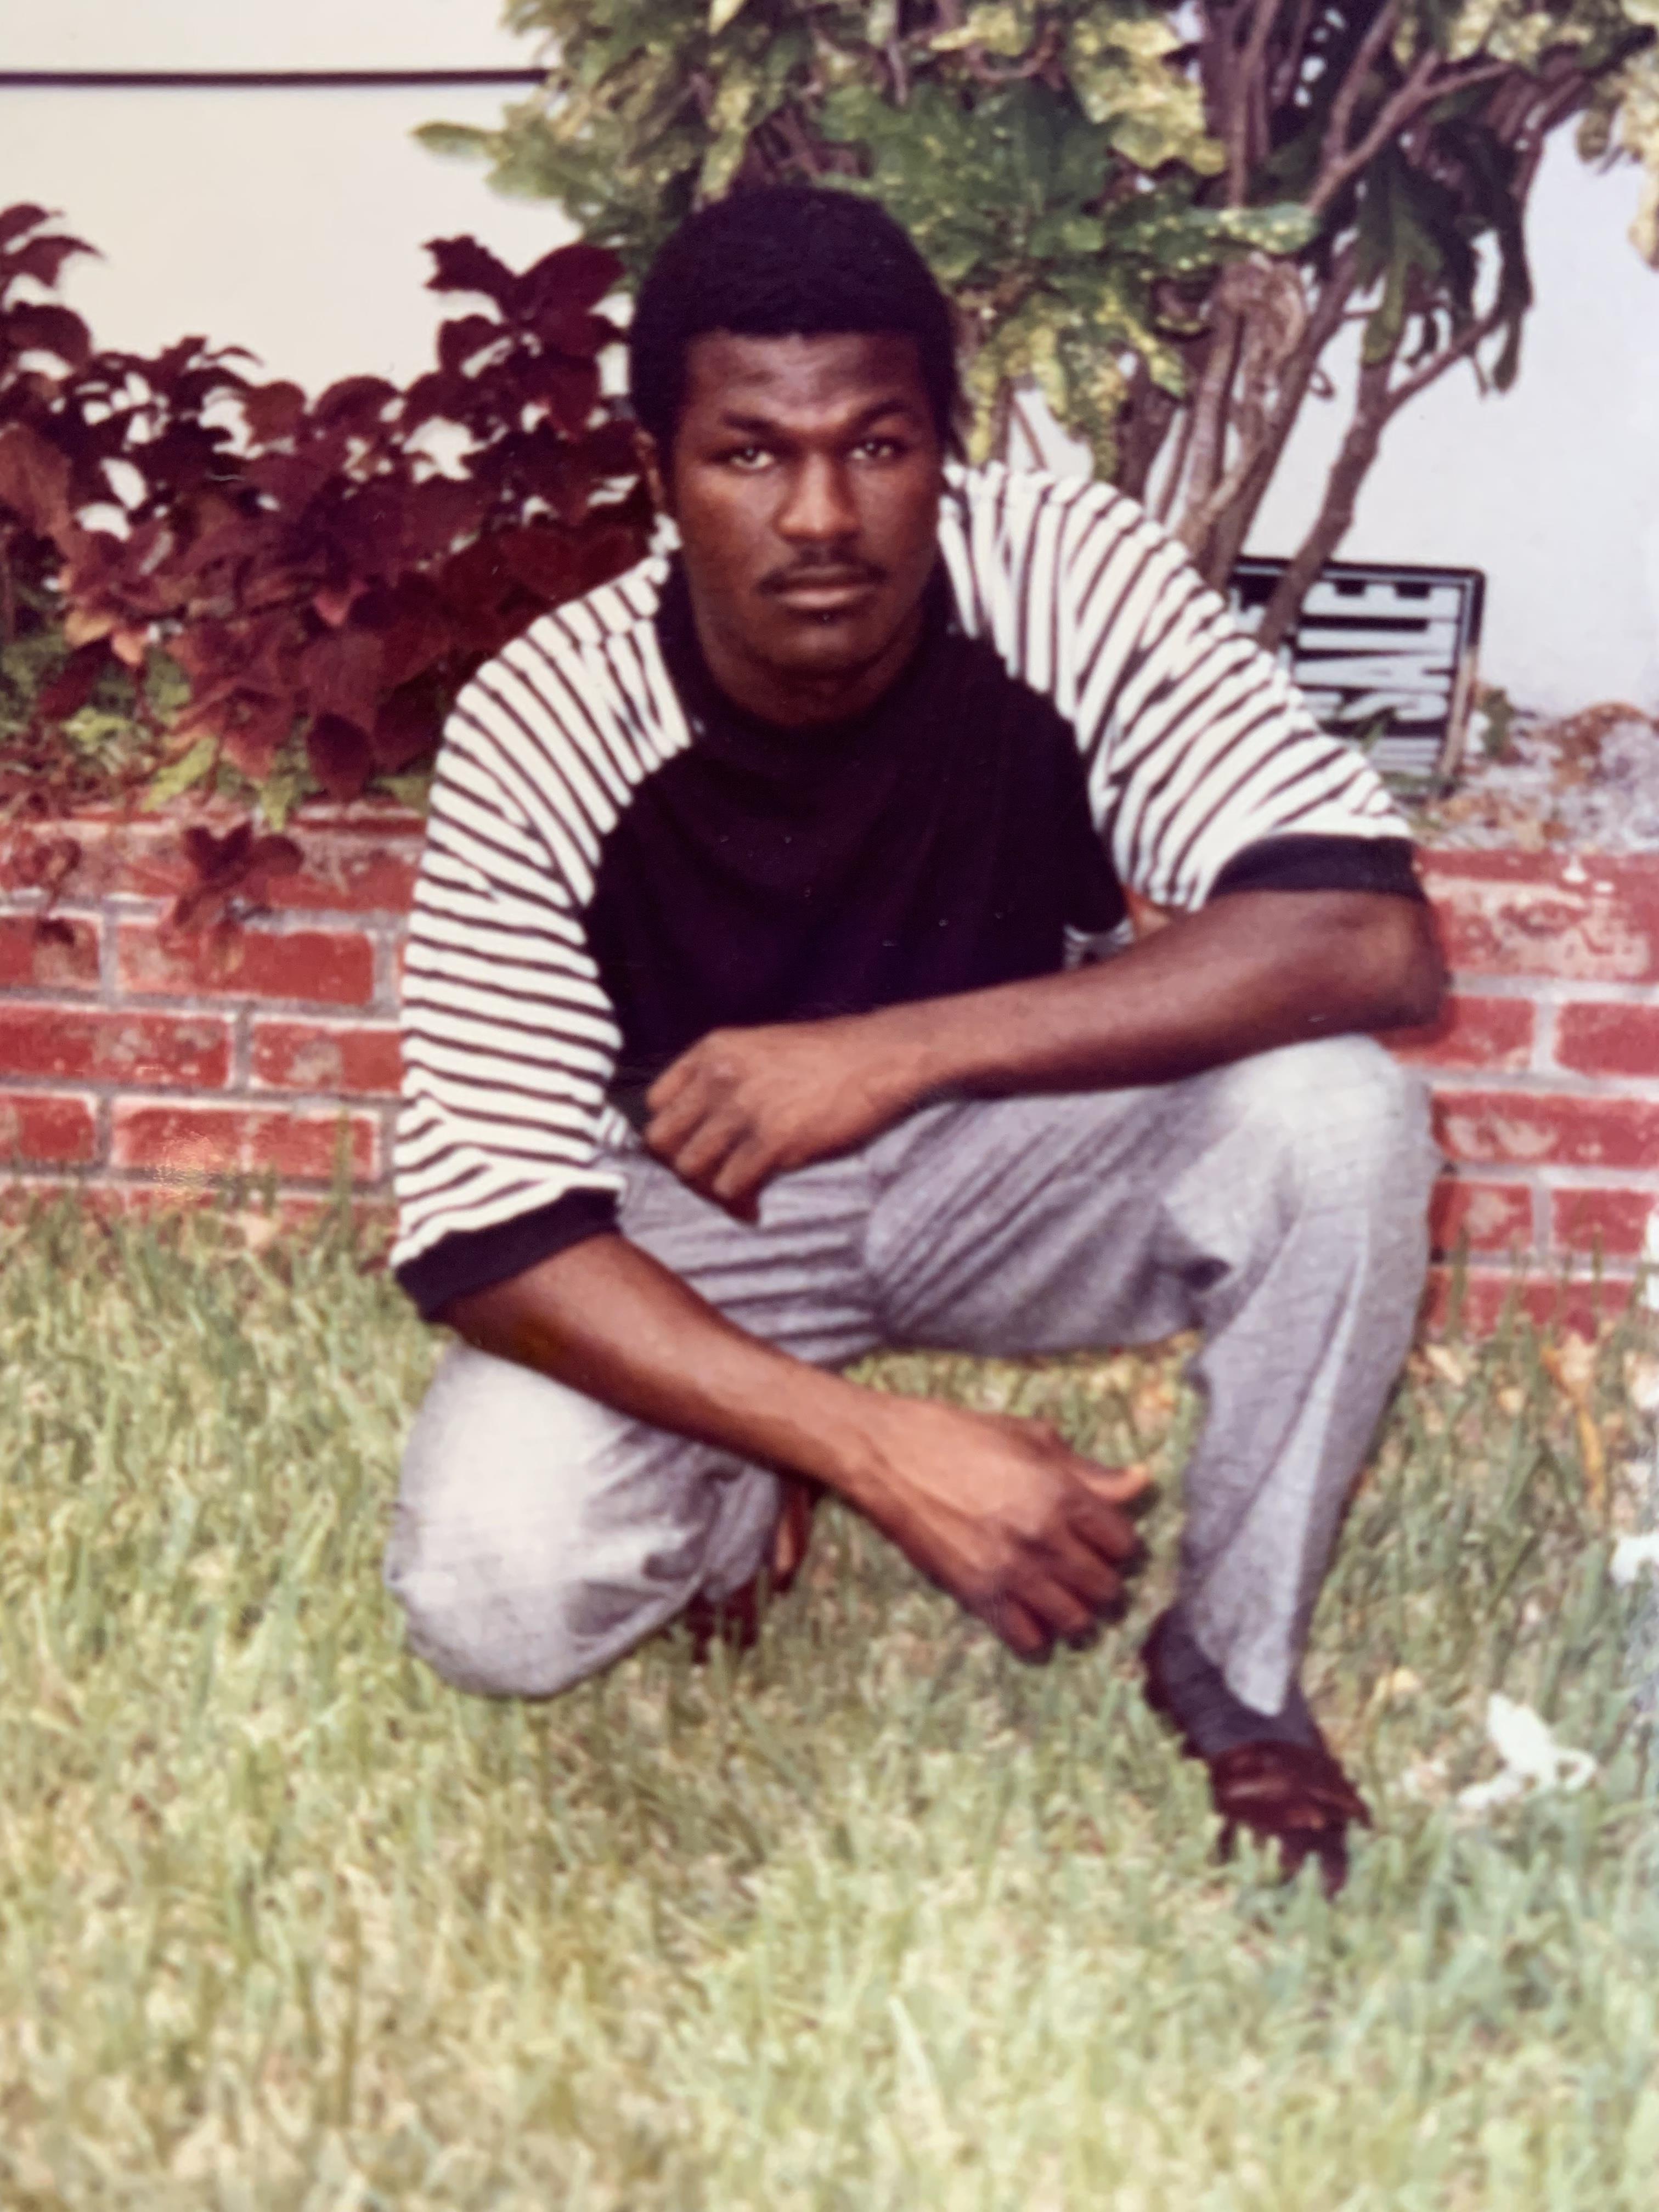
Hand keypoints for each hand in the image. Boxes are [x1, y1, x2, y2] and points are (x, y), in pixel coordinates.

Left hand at [644, 1015, 917, 1216]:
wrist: (881, 1057)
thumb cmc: (829, 1058)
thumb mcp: (761, 1048)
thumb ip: (724, 1076)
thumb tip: (697, 1123)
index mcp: (713, 1050)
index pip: (655, 1104)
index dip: (672, 1135)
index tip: (694, 1150)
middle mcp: (720, 1077)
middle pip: (664, 1141)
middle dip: (684, 1167)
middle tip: (712, 1179)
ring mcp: (744, 1109)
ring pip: (692, 1170)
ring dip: (711, 1190)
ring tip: (737, 1195)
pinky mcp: (773, 1140)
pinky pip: (730, 1187)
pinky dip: (739, 1204)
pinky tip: (756, 1206)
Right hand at [850, 1396, 1149, 1660]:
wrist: (886, 1455)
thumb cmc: (958, 1435)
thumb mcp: (1029, 1437)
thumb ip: (1087, 1468)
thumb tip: (1139, 1481)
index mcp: (1060, 1493)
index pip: (1123, 1542)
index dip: (1118, 1540)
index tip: (1104, 1537)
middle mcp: (1042, 1538)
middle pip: (1105, 1587)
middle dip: (1102, 1579)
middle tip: (1085, 1567)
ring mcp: (1009, 1571)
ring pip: (1074, 1620)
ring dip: (1076, 1610)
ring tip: (1062, 1593)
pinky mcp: (976, 1594)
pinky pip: (1028, 1638)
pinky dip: (1036, 1632)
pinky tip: (1029, 1610)